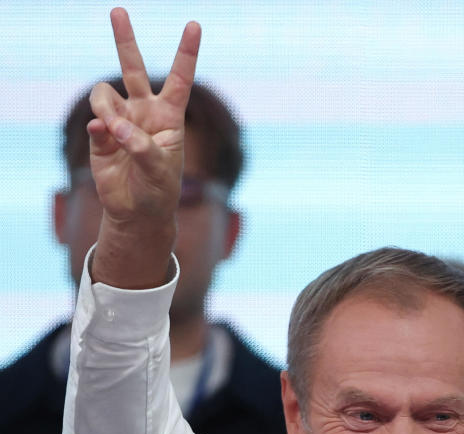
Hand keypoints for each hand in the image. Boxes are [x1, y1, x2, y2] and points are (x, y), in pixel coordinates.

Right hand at [88, 8, 200, 288]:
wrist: (138, 210)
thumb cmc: (160, 189)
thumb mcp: (160, 170)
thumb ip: (140, 146)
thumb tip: (113, 125)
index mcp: (170, 115)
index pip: (180, 78)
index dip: (186, 52)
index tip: (194, 24)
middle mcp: (144, 111)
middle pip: (133, 68)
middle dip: (124, 39)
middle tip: (118, 10)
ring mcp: (120, 119)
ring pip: (105, 94)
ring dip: (108, 107)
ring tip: (115, 130)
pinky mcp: (101, 133)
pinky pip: (95, 119)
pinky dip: (100, 128)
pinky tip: (106, 136)